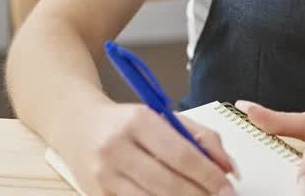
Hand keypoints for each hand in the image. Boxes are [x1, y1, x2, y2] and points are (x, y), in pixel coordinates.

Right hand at [63, 102, 239, 194]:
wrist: (76, 125)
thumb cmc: (127, 123)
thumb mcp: (163, 117)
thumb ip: (201, 137)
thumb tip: (229, 168)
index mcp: (137, 121)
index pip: (181, 154)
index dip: (208, 175)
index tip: (227, 187)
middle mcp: (116, 149)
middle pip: (168, 184)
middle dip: (200, 195)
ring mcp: (103, 176)